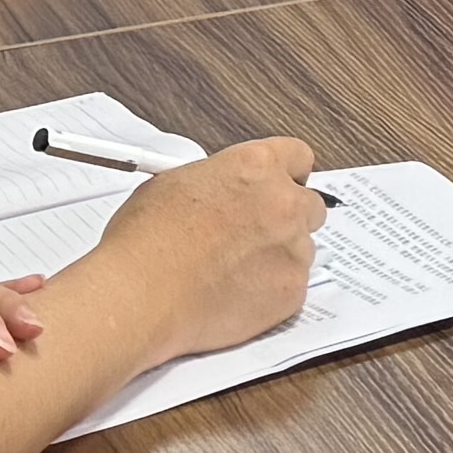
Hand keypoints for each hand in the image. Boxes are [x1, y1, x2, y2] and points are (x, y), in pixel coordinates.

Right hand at [105, 139, 324, 355]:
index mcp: (256, 166)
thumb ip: (217, 180)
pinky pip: (293, 285)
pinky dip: (271, 290)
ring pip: (302, 248)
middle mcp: (283, 203)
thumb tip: (224, 187)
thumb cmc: (146, 243)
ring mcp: (292, 248)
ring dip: (278, 256)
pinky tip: (235, 294)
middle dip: (288, 218)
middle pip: (310, 205)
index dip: (286, 174)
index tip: (282, 186)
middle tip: (254, 234)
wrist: (142, 295)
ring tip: (233, 270)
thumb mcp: (173, 183)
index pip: (298, 157)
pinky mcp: (292, 290)